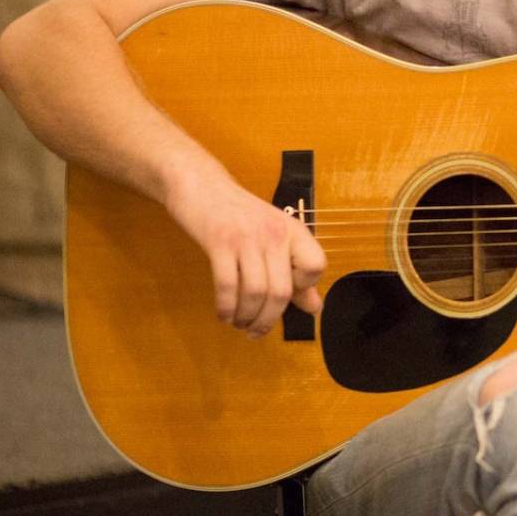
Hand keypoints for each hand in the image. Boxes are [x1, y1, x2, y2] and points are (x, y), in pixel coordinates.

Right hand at [164, 163, 325, 337]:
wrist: (201, 184)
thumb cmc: (239, 215)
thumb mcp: (274, 237)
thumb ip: (295, 272)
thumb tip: (315, 308)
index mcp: (293, 231)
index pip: (315, 266)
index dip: (304, 287)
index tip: (286, 296)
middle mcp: (274, 233)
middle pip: (282, 290)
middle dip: (269, 319)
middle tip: (256, 331)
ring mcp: (246, 237)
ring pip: (256, 292)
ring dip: (247, 317)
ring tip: (239, 323)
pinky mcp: (219, 242)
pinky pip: (227, 285)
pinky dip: (226, 307)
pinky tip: (224, 313)